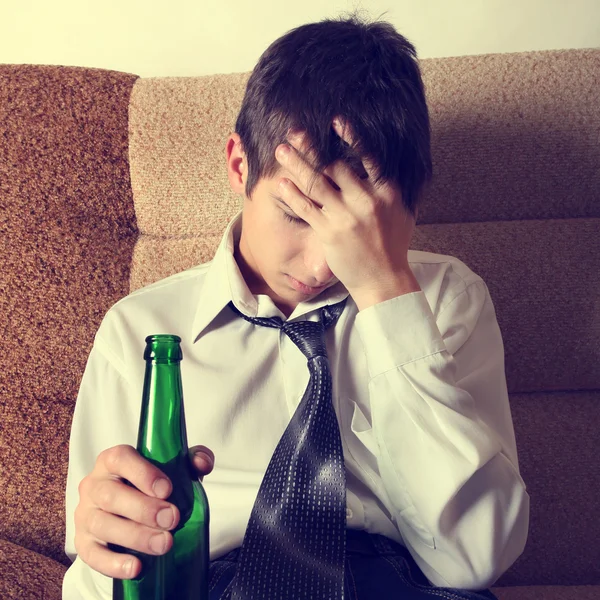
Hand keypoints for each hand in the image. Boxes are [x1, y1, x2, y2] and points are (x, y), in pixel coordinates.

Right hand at [74, 443, 213, 578]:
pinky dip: (113, 563)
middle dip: (143, 509)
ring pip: (102, 524)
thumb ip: (193, 459)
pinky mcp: (83, 542)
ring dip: (135, 536)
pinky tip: (136, 567)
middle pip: (111, 495)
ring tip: (164, 544)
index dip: (143, 473)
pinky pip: (92, 555)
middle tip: (171, 519)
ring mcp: (85, 514)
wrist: (134, 511)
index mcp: (112, 460)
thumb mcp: (175, 468)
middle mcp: (94, 485)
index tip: (167, 489)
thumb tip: (201, 463)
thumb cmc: (154, 484)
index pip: (120, 459)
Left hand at [275, 118, 420, 308]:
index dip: (351, 137)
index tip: (335, 121)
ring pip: (316, 183)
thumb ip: (394, 189)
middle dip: (311, 147)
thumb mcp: (403, 212)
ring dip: (296, 164)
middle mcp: (365, 200)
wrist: (383, 279)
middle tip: (294, 131)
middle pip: (334, 166)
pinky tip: (281, 183)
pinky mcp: (329, 232)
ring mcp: (345, 216)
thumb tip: (393, 167)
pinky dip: (292, 194)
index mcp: (386, 192)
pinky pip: (306, 208)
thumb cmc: (393, 246)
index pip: (367, 158)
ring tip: (281, 150)